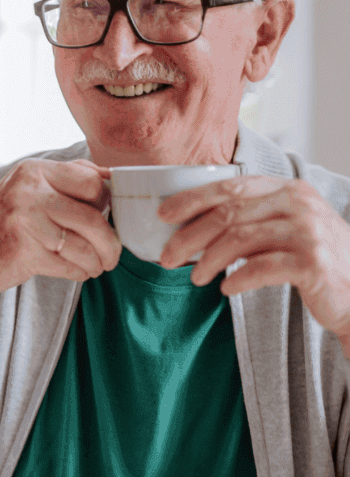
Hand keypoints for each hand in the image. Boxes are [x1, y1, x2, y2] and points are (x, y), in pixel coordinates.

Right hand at [0, 159, 121, 312]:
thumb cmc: (3, 224)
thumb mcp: (27, 189)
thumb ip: (66, 179)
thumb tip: (110, 177)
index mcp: (33, 170)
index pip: (91, 181)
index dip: (106, 202)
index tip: (106, 217)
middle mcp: (28, 191)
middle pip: (93, 216)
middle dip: (109, 240)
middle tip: (111, 252)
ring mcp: (25, 222)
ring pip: (85, 245)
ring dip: (97, 262)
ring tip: (95, 266)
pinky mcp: (25, 252)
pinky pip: (71, 266)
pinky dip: (80, 273)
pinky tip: (76, 272)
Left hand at [159, 176, 349, 352]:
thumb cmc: (314, 260)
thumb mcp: (286, 228)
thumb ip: (251, 217)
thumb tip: (189, 224)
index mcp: (288, 189)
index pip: (229, 187)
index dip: (191, 200)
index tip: (162, 215)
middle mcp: (300, 204)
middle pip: (227, 214)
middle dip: (189, 236)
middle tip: (167, 257)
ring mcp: (308, 231)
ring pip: (239, 240)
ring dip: (208, 261)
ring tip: (195, 278)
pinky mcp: (313, 262)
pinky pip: (260, 268)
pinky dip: (236, 279)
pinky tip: (225, 289)